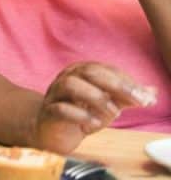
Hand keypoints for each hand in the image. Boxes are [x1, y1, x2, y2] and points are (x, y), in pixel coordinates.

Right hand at [32, 61, 155, 153]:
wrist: (53, 131)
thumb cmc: (81, 113)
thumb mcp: (108, 105)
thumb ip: (127, 98)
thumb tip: (152, 92)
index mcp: (82, 72)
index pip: (106, 69)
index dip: (127, 81)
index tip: (146, 97)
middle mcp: (67, 78)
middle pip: (89, 72)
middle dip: (116, 85)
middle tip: (137, 102)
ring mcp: (55, 94)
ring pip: (71, 85)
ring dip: (97, 98)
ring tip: (114, 113)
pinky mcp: (48, 112)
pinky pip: (61, 109)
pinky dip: (81, 115)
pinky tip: (95, 124)